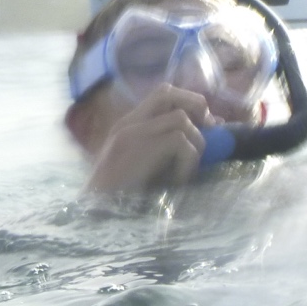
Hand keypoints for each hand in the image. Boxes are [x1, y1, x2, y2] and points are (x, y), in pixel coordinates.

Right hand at [86, 84, 210, 192]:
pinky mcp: (137, 149)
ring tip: (189, 168)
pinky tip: (180, 180)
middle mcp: (127, 123)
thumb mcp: (146, 166)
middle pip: (167, 92)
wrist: (95, 212)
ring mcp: (131, 134)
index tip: (208, 124)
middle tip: (209, 130)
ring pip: (180, 119)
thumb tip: (211, 128)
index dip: (190, 103)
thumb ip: (168, 146)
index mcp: (128, 125)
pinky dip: (189, 161)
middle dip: (196, 106)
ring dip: (196, 142)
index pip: (162, 95)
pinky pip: (179, 141)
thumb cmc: (124, 196)